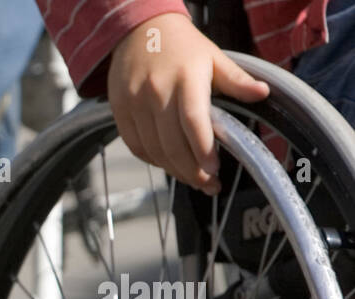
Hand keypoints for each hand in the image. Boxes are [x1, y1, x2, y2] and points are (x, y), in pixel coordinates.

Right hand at [107, 12, 269, 194]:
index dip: (202, 150)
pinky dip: (153, 159)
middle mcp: (157, 92)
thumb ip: (236, 80)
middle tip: (208, 184)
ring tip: (192, 178)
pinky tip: (168, 164)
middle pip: (172, 143)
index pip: (193, 121)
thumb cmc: (181, 47)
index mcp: (185, 78)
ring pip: (153, 149)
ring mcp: (134, 103)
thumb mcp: (213, 57)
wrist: (139, 31)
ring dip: (173, 169)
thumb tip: (263, 93)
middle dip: (191, 170)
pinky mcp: (119, 110)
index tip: (214, 170)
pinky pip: (136, 145)